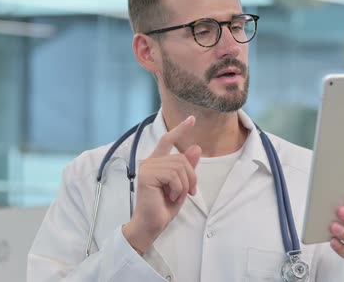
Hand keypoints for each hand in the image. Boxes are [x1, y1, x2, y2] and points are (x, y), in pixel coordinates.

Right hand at [122, 116, 201, 253]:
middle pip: (181, 158)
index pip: (168, 140)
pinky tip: (171, 197)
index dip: (180, 129)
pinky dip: (178, 188)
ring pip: (179, 166)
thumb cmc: (163, 207)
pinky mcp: (147, 175)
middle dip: (191, 176)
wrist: (151, 225)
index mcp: (157, 162)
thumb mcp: (181, 186)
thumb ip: (188, 167)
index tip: (192, 119)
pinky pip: (173, 175)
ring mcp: (147, 167)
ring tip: (176, 196)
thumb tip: (196, 147)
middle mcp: (150, 161)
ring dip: (184, 184)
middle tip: (189, 192)